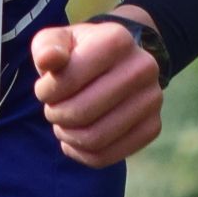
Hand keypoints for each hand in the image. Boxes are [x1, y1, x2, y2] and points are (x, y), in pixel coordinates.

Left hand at [30, 12, 162, 167]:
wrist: (116, 63)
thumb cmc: (77, 53)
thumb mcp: (58, 41)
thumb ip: (47, 47)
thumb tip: (48, 60)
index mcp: (117, 40)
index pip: (69, 80)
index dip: (46, 91)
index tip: (44, 89)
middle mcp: (143, 67)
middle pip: (82, 112)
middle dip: (56, 115)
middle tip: (52, 109)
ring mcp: (152, 99)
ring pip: (95, 138)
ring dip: (68, 136)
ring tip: (62, 124)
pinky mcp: (153, 126)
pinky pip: (108, 156)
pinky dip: (82, 154)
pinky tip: (75, 141)